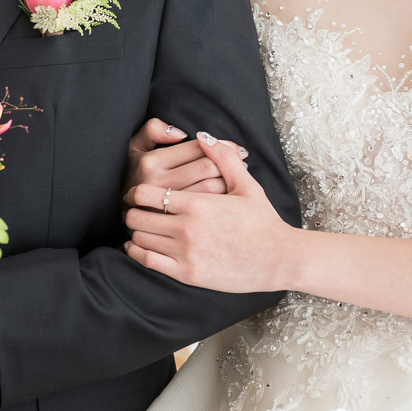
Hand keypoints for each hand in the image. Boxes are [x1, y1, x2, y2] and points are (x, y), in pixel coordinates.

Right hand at [123, 117, 247, 204]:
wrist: (118, 213)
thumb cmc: (133, 175)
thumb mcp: (135, 146)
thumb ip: (153, 130)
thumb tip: (180, 132)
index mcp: (152, 162)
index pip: (197, 148)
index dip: (221, 145)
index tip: (236, 148)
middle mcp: (158, 184)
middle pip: (207, 168)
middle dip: (229, 163)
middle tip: (240, 162)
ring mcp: (166, 206)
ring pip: (211, 188)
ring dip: (229, 181)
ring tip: (235, 177)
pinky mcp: (172, 223)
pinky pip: (207, 209)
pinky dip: (223, 200)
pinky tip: (226, 196)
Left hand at [124, 132, 301, 292]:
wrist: (278, 258)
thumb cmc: (262, 221)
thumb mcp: (246, 185)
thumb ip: (223, 158)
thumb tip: (204, 136)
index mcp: (197, 203)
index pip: (145, 194)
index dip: (135, 193)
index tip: (137, 194)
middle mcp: (187, 228)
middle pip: (136, 217)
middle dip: (133, 212)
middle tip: (136, 211)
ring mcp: (185, 253)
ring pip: (139, 239)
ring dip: (136, 233)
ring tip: (140, 229)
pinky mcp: (187, 274)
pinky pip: (147, 262)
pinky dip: (137, 253)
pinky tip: (139, 248)